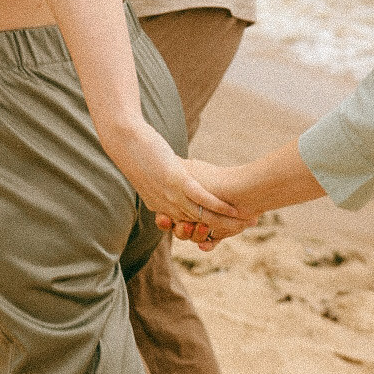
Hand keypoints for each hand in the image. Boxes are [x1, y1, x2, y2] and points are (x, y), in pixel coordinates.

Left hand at [110, 124, 249, 244]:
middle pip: (198, 224)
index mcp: (159, 206)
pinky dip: (218, 206)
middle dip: (223, 229)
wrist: (125, 142)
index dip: (208, 230)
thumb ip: (162, 183)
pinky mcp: (177, 180)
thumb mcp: (150, 175)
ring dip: (227, 221)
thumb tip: (174, 178)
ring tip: (248, 220)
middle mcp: (166, 205)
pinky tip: (233, 209)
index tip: (226, 232)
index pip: (187, 225)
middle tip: (247, 226)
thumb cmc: (137, 155)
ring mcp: (172, 194)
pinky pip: (200, 197)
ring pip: (202, 215)